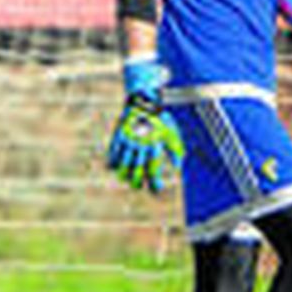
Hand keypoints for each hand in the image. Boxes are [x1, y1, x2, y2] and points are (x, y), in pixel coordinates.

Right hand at [106, 58, 184, 193]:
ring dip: (124, 175)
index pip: (153, 171)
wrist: (143, 101)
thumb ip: (176, 150)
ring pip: (123, 165)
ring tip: (126, 179)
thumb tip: (178, 167)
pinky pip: (113, 154)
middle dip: (137, 183)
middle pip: (136, 172)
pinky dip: (113, 163)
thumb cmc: (161, 119)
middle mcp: (140, 146)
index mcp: (154, 146)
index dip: (155, 184)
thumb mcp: (172, 133)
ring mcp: (127, 141)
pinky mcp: (118, 136)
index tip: (156, 189)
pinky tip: (114, 167)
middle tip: (139, 186)